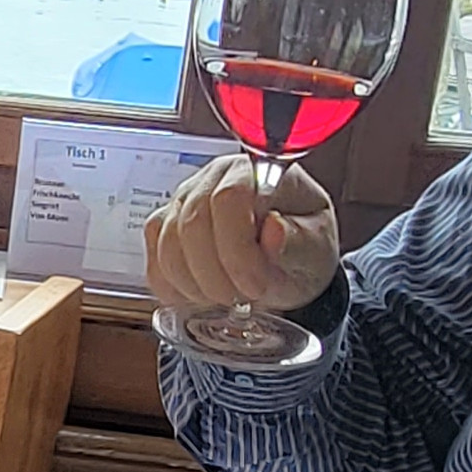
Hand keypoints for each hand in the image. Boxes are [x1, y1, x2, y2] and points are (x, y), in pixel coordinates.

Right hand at [144, 155, 337, 313]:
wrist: (293, 261)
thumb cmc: (306, 247)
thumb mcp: (317, 247)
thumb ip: (298, 239)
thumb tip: (273, 229)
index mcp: (260, 171)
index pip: (230, 197)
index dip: (237, 249)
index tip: (256, 285)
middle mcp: (217, 176)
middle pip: (192, 221)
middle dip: (214, 274)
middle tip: (242, 300)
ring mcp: (186, 199)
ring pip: (167, 240)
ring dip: (194, 284)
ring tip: (226, 299)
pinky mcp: (167, 225)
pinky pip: (154, 256)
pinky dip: (173, 287)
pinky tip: (200, 298)